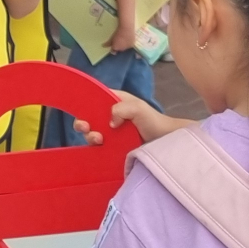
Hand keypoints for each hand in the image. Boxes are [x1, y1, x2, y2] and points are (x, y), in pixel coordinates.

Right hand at [72, 92, 189, 145]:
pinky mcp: (113, 146)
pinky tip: (99, 148)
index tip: (83, 113)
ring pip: (92, 133)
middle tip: (86, 128)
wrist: (165, 142)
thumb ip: (122, 109)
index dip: (86, 104)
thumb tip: (110, 123)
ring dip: (90, 136)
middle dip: (83, 123)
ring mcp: (112, 132)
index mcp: (115, 102)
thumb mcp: (138, 108)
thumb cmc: (154, 121)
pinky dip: (96, 148)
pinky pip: (100, 146)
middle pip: (89, 118)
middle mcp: (111, 116)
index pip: (95, 99)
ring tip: (98, 139)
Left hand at [109, 22, 136, 54]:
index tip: (113, 45)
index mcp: (116, 47)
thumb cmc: (118, 32)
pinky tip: (127, 39)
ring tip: (123, 39)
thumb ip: (108, 43)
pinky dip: (127, 43)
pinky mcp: (132, 44)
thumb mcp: (112, 37)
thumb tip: (103, 46)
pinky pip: (129, 46)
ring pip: (124, 48)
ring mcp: (127, 47)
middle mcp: (122, 49)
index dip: (113, 48)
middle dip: (118, 47)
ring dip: (123, 45)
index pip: (113, 51)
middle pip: (119, 50)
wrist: (127, 28)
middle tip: (118, 41)